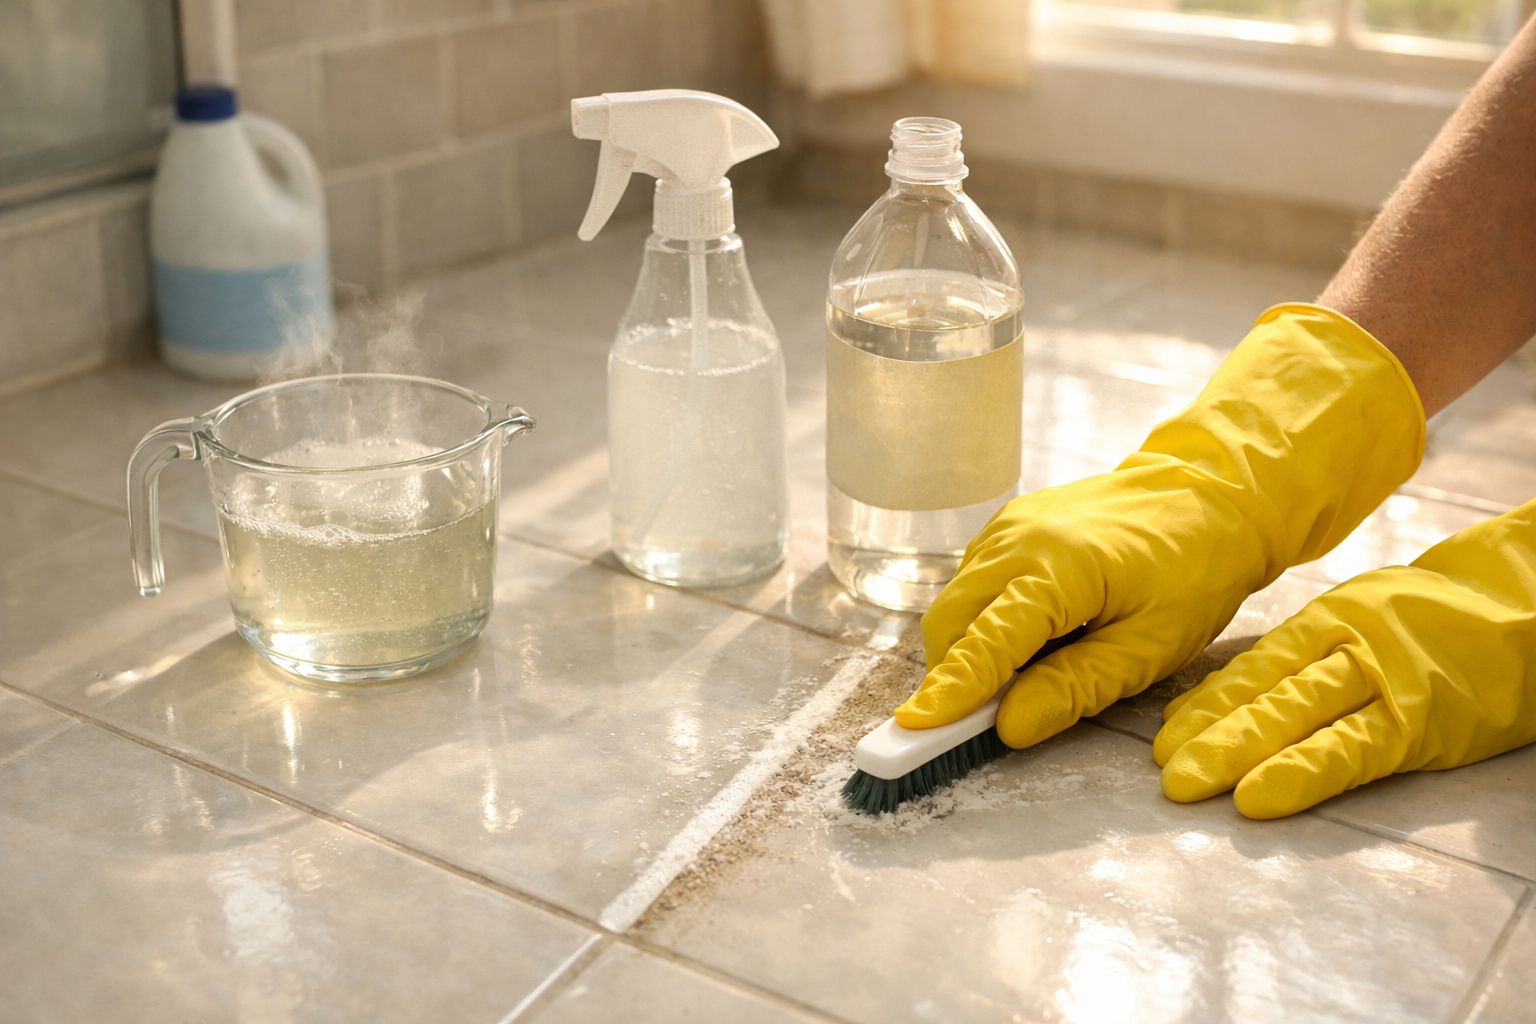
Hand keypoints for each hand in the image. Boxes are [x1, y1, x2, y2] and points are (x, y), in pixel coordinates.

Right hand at [896, 305, 1424, 749]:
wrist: (1211, 492)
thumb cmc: (1194, 571)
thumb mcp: (1149, 648)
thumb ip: (1074, 688)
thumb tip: (1008, 726)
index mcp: (1058, 570)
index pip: (985, 642)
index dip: (951, 691)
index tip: (915, 728)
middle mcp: (1017, 540)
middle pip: (949, 623)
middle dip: (953, 676)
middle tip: (985, 720)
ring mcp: (1007, 527)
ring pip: (954, 604)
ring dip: (968, 649)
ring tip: (1026, 674)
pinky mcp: (1008, 526)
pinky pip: (973, 584)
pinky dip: (983, 621)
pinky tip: (1032, 637)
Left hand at [1155, 500, 1535, 817]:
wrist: (1527, 610)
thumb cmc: (1431, 626)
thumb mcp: (1361, 625)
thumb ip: (1302, 661)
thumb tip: (1222, 699)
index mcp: (1327, 624)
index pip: (1254, 667)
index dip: (1205, 703)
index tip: (1162, 735)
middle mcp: (1346, 646)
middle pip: (1265, 693)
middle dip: (1207, 732)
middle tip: (1160, 770)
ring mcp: (1383, 680)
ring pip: (1295, 715)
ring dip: (1235, 750)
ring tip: (1187, 782)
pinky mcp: (1419, 722)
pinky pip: (1350, 751)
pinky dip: (1299, 774)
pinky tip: (1258, 797)